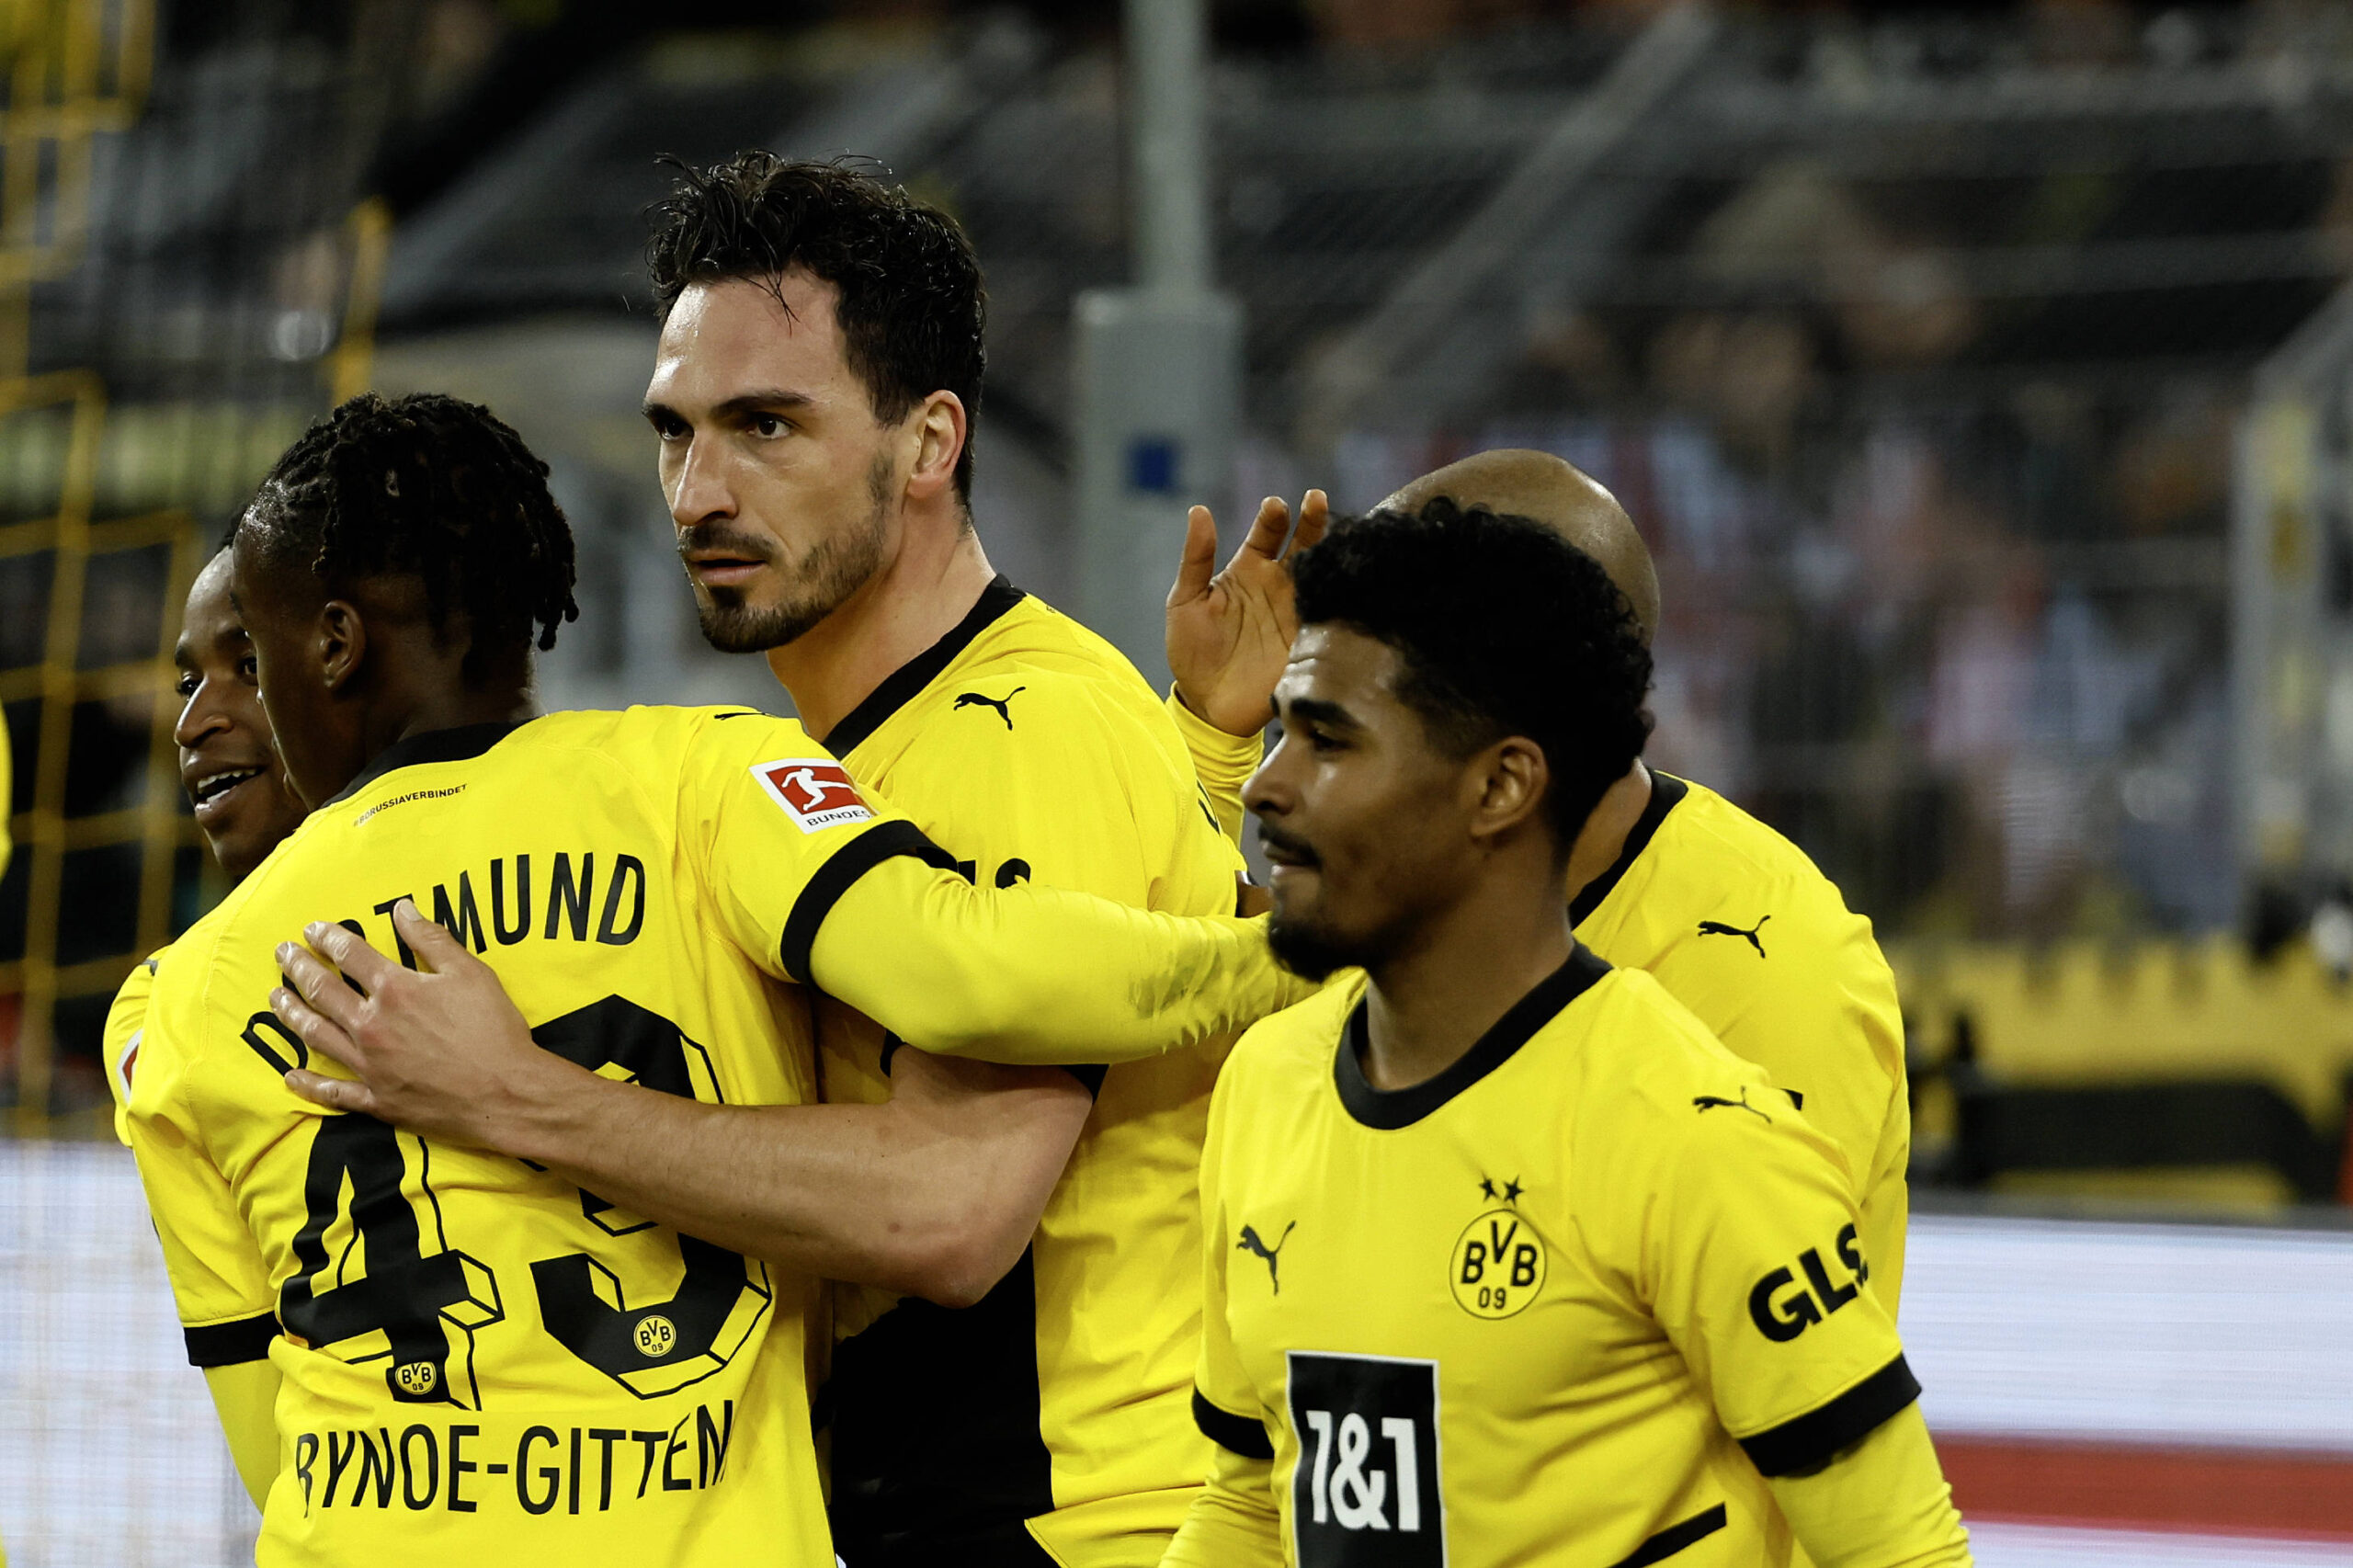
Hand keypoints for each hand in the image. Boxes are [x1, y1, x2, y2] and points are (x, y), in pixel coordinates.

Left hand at [272, 898, 569, 1151]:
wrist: (505, 1093)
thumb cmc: (493, 1030)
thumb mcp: (471, 973)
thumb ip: (432, 939)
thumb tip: (402, 909)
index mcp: (395, 990)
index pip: (350, 955)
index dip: (328, 938)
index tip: (311, 929)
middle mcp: (371, 1025)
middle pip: (322, 991)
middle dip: (298, 969)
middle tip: (281, 955)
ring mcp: (369, 1065)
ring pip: (316, 1035)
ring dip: (292, 1014)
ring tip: (276, 999)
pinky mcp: (376, 1099)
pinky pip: (332, 1092)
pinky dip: (308, 1084)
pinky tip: (290, 1075)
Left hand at [1166, 490, 1328, 737]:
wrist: (1207, 705)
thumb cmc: (1192, 651)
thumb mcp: (1185, 601)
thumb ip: (1196, 558)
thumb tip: (1198, 510)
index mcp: (1249, 570)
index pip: (1266, 533)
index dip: (1272, 517)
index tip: (1275, 506)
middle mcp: (1278, 585)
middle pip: (1303, 545)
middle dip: (1311, 521)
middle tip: (1316, 499)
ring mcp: (1296, 612)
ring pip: (1321, 574)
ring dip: (1331, 552)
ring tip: (1339, 533)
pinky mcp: (1309, 641)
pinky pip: (1330, 615)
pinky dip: (1340, 595)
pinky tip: (1347, 578)